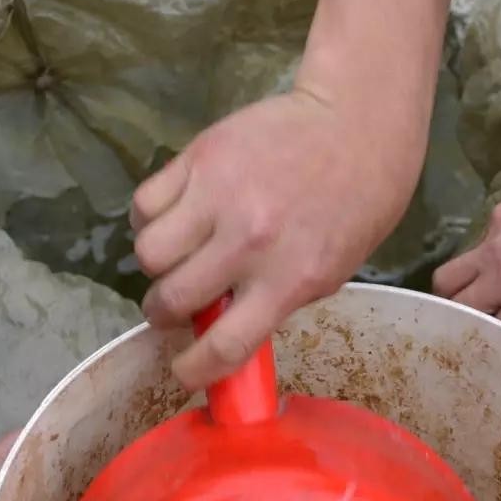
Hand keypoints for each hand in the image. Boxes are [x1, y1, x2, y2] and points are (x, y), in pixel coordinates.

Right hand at [131, 85, 421, 389]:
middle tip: (171, 303)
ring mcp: (219, 197)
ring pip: (148, 251)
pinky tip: (173, 216)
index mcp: (288, 280)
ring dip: (156, 263)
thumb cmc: (352, 207)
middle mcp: (248, 243)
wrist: (354, 128)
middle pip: (170, 297)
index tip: (182, 372)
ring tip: (174, 255)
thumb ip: (276, 299)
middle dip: (164, 311)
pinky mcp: (199, 157)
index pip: (223, 345)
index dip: (194, 370)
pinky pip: (146, 202)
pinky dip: (150, 217)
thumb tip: (222, 325)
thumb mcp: (329, 271)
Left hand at [432, 187, 500, 330]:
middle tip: (467, 309)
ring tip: (482, 334)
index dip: (483, 266)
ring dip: (472, 321)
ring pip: (463, 311)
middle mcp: (493, 252)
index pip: (476, 248)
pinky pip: (499, 330)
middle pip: (448, 280)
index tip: (496, 278)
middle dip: (452, 295)